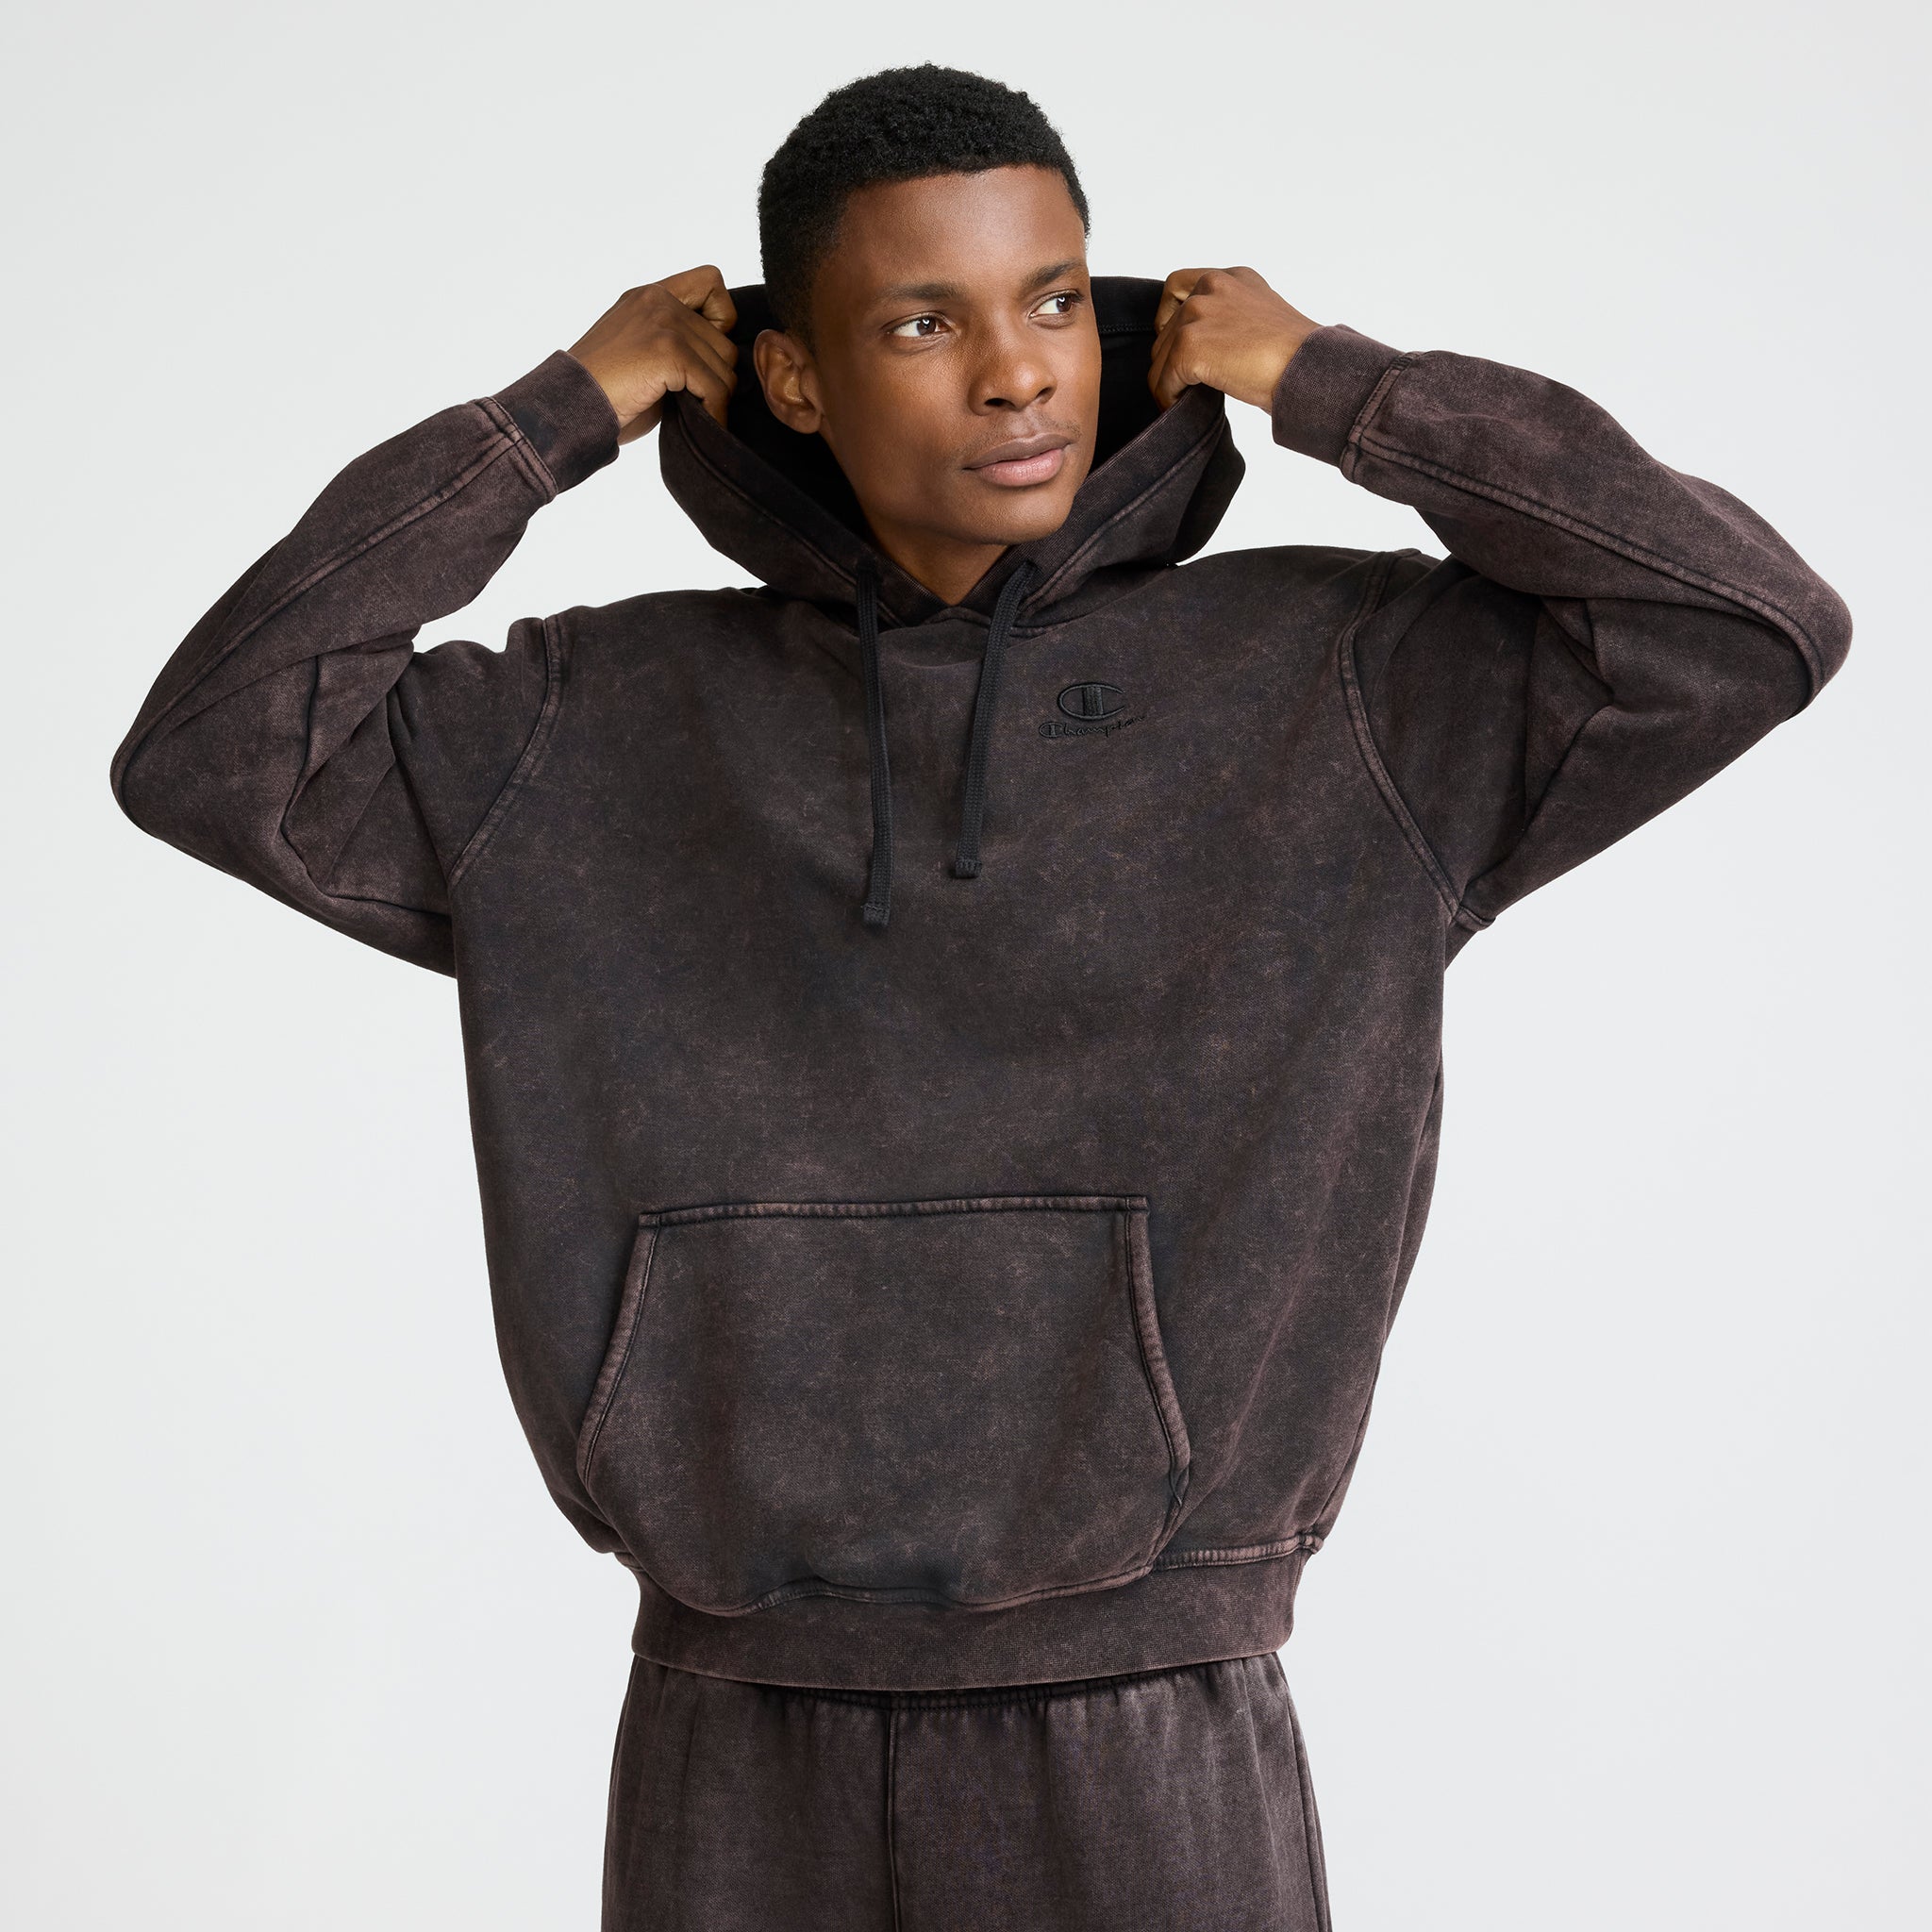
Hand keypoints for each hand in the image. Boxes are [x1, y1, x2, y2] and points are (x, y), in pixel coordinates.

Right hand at [568, 267, 738, 443]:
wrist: (571, 406)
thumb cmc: (606, 390)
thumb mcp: (642, 347)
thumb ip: (676, 337)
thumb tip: (726, 360)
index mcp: (650, 295)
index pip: (711, 281)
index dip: (721, 317)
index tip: (703, 349)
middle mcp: (657, 299)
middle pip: (725, 338)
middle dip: (716, 373)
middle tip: (695, 396)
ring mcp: (663, 322)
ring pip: (725, 365)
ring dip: (716, 395)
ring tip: (692, 409)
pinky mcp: (667, 351)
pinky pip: (715, 386)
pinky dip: (714, 411)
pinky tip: (701, 420)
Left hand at [1148, 267, 1320, 412]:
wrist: (1308, 369)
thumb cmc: (1297, 356)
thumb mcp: (1263, 319)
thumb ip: (1231, 318)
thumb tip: (1208, 347)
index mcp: (1233, 278)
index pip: (1179, 285)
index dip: (1170, 316)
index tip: (1178, 341)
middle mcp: (1213, 286)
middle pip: (1167, 325)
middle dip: (1170, 355)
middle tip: (1181, 381)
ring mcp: (1200, 313)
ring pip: (1160, 354)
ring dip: (1166, 379)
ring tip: (1180, 398)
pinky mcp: (1190, 345)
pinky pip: (1162, 378)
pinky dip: (1167, 397)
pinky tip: (1179, 407)